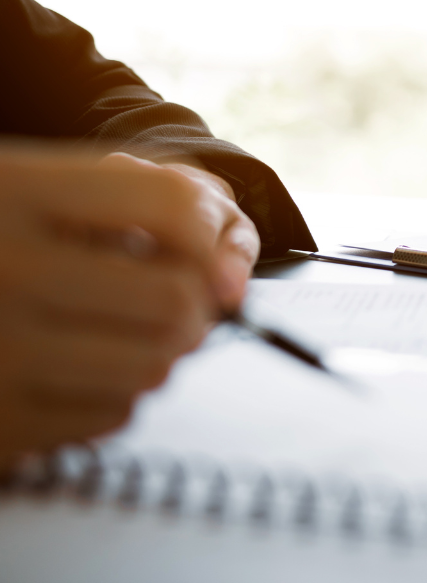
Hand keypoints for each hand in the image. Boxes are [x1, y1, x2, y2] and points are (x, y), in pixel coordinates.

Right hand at [0, 149, 259, 469]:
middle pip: (175, 297)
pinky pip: (113, 414)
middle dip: (193, 303)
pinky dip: (116, 393)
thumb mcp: (33, 187)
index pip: (171, 202)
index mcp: (16, 191)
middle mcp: (4, 268)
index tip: (207, 252)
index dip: (211, 229)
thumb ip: (137, 198)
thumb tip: (228, 277)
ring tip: (125, 331)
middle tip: (175, 301)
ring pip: (156, 365)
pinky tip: (78, 368)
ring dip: (160, 351)